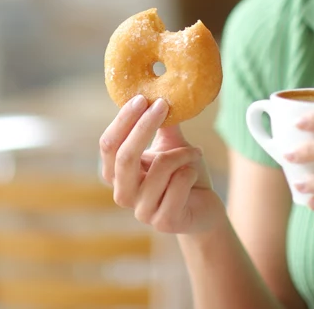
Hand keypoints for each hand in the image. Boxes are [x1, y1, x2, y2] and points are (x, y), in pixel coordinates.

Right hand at [99, 95, 222, 234]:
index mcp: (117, 174)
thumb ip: (161, 125)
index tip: (142, 98)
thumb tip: (158, 91)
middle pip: (124, 157)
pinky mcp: (164, 221)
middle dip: (144, 127)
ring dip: (183, 153)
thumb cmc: (183, 174)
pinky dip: (192, 170)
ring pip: (161, 167)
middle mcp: (123, 194)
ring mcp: (142, 212)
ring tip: (195, 152)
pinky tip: (195, 174)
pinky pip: (179, 183)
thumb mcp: (170, 146)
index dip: (123, 120)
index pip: (108, 145)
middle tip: (163, 105)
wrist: (205, 209)